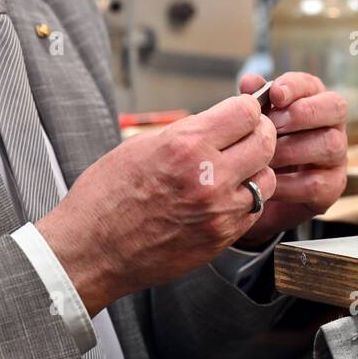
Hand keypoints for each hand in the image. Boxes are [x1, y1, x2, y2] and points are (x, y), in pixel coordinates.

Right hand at [36, 92, 276, 314]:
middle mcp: (208, 177)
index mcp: (185, 146)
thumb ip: (186, 133)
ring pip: (266, 179)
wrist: (91, 250)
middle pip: (264, 142)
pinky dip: (245, 200)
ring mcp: (218, 212)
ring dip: (256, 170)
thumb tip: (216, 123)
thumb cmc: (105, 197)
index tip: (240, 112)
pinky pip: (253, 211)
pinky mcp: (220, 238)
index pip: (246, 113)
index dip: (246, 108)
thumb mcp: (140, 146)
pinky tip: (225, 196)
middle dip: (258, 133)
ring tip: (235, 170)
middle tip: (246, 135)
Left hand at [233, 72, 347, 250]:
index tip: (274, 94)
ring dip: (293, 149)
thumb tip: (250, 81)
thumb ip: (253, 101)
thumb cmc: (259, 147)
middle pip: (335, 108)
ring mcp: (336, 156)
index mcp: (312, 101)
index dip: (295, 87)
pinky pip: (317, 183)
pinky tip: (267, 182)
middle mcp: (332, 125)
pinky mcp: (332, 186)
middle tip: (273, 125)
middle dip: (302, 114)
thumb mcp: (254, 123)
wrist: (258, 193)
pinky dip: (288, 183)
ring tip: (265, 157)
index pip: (312, 85)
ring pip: (330, 145)